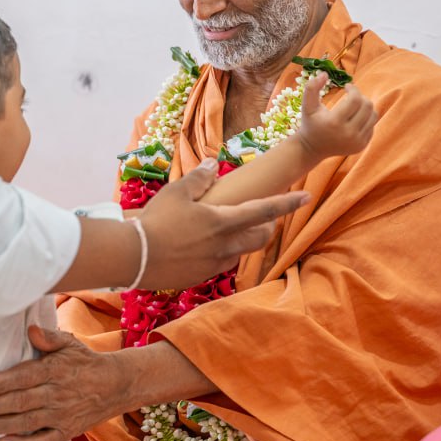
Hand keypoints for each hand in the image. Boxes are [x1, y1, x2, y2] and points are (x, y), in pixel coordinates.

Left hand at [0, 325, 132, 440]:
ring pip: (26, 422)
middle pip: (20, 402)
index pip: (23, 378)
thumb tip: (30, 331)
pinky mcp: (66, 431)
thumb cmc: (85, 362)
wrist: (116, 385)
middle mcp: (57, 394)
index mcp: (55, 370)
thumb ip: (49, 337)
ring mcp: (61, 415)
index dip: (0, 384)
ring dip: (0, 425)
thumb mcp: (70, 343)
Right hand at [137, 158, 308, 289]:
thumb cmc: (155, 220)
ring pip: (241, 252)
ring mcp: (213, 264)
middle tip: (263, 218)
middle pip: (260, 237)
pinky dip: (221, 253)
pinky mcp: (200, 276)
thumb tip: (215, 164)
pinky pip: (220, 263)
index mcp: (222, 221)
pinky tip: (203, 247)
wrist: (134, 257)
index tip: (306, 196)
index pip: (264, 210)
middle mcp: (224, 245)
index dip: (287, 203)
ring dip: (242, 240)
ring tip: (228, 230)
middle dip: (267, 226)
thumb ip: (200, 177)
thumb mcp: (176, 191)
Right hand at [295, 73, 377, 163]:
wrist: (312, 149)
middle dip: (360, 97)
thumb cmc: (310, 123)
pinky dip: (365, 118)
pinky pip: (372, 125)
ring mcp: (357, 142)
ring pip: (373, 115)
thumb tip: (325, 74)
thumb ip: (311, 87)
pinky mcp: (362, 146)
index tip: (347, 86)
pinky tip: (354, 118)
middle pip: (367, 106)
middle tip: (351, 96)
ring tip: (354, 106)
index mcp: (334, 123)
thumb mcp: (307, 106)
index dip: (353, 89)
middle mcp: (348, 134)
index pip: (355, 99)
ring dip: (365, 106)